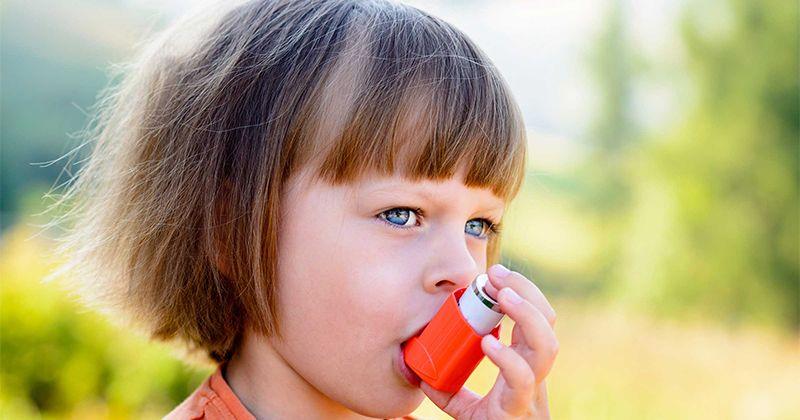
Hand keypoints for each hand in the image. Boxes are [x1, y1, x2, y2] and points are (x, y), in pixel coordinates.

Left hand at [420, 264, 558, 418]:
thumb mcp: (464, 405)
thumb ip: (448, 385)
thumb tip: (417, 364)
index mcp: (525, 367)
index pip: (538, 320)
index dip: (524, 292)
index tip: (495, 274)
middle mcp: (534, 377)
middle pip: (549, 325)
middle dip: (528, 294)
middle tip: (497, 277)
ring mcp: (530, 395)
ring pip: (547, 349)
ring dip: (526, 317)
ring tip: (502, 297)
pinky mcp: (516, 412)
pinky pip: (522, 383)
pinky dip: (508, 360)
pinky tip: (489, 345)